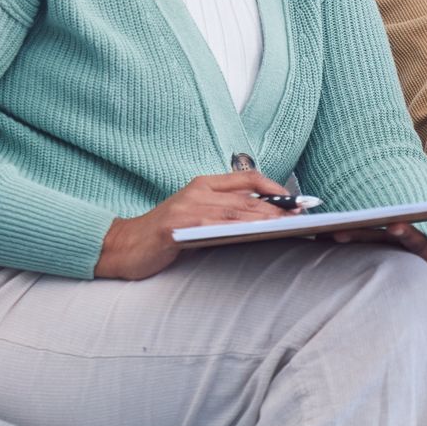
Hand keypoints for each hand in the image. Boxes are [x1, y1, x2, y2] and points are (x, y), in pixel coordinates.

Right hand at [95, 172, 289, 280]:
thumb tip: (263, 218)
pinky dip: (237, 229)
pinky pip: (213, 226)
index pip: (247, 178)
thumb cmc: (163, 234)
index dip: (275, 188)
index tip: (297, 200)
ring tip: (288, 226)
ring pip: (234, 211)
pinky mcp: (177, 226)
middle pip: (246, 196)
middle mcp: (196, 191)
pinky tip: (255, 234)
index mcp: (202, 185)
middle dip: (278, 207)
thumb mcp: (194, 214)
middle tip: (303, 215)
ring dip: (264, 218)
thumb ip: (223, 211)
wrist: (123, 246)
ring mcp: (186, 208)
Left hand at [331, 208, 426, 320]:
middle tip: (392, 223)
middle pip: (414, 242)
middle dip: (403, 232)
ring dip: (359, 240)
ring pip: (380, 246)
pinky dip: (346, 244)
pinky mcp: (387, 262)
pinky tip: (321, 237)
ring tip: (336, 233)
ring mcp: (405, 261)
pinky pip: (364, 250)